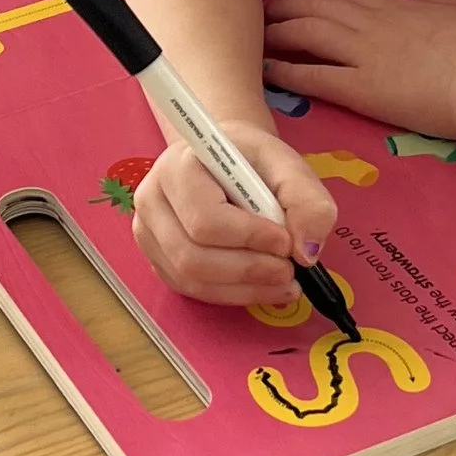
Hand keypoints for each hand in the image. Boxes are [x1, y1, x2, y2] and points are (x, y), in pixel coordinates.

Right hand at [133, 121, 337, 307]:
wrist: (225, 161)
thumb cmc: (251, 161)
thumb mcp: (287, 165)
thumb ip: (306, 201)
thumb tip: (307, 252)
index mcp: (177, 167)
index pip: (205, 219)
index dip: (249, 237)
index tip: (286, 242)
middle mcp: (152, 200)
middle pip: (192, 256)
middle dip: (249, 271)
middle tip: (290, 271)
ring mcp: (149, 234)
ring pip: (190, 279)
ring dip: (244, 289)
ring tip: (283, 283)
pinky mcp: (158, 259)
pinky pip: (191, 290)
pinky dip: (232, 295)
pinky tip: (261, 286)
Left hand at [262, 0, 455, 142]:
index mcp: (397, 6)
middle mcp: (372, 23)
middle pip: (315, 6)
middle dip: (285, 7)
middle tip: (262, 12)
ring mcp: (364, 54)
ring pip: (306, 33)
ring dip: (277, 32)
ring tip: (255, 37)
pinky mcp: (361, 89)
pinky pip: (314, 75)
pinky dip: (286, 71)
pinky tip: (266, 72)